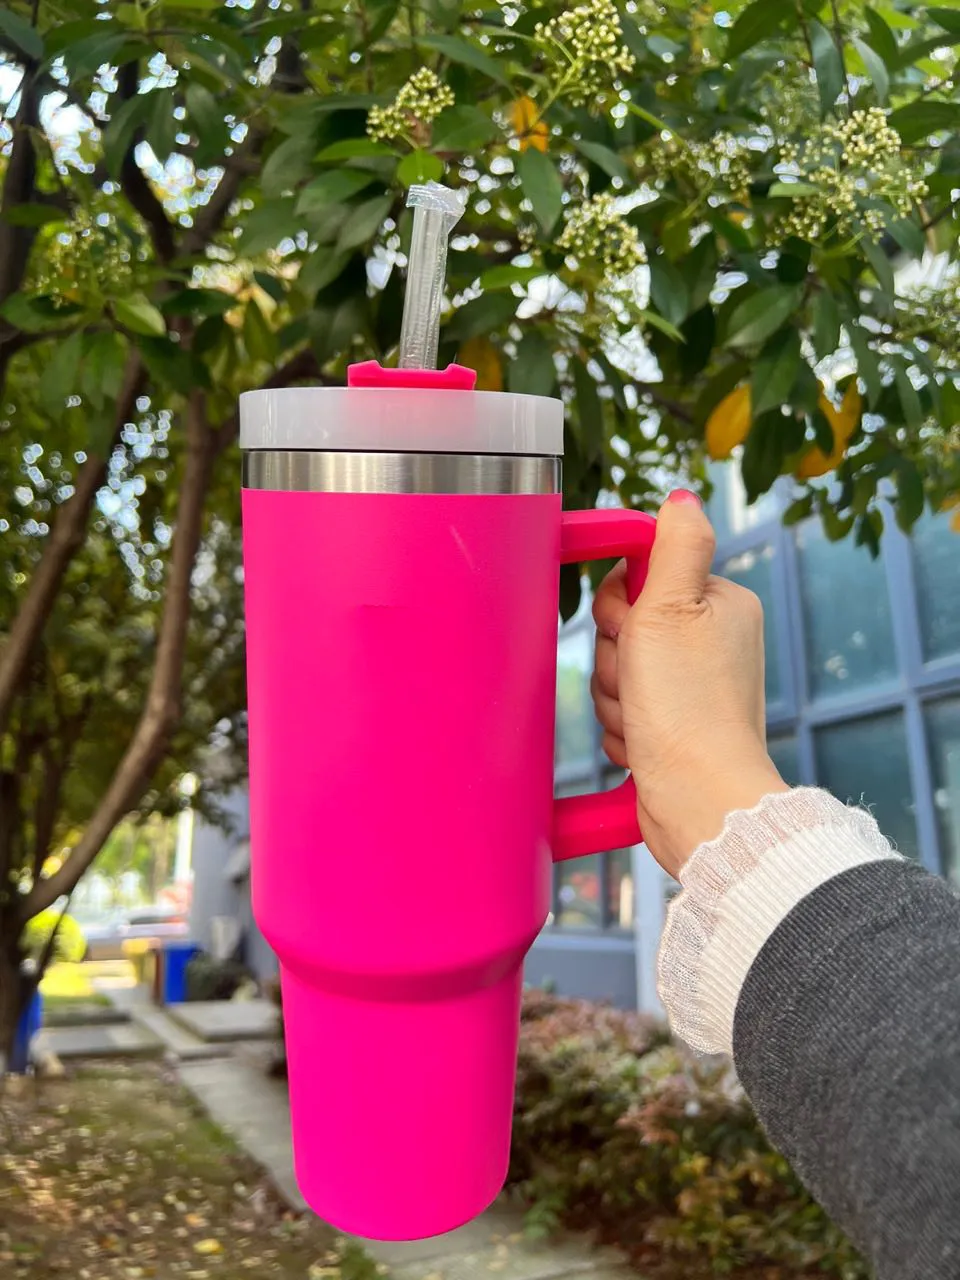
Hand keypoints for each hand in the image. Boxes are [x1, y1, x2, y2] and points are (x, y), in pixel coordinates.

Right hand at [592, 491, 787, 877]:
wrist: (698, 802)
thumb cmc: (686, 707)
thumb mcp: (674, 607)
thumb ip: (676, 544)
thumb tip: (681, 496)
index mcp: (720, 605)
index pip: (642, 576)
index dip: (621, 603)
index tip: (631, 627)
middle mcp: (711, 644)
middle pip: (624, 627)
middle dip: (617, 658)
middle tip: (641, 678)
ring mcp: (691, 690)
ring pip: (617, 673)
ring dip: (615, 698)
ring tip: (643, 718)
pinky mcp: (672, 729)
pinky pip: (622, 713)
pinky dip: (623, 730)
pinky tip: (642, 744)